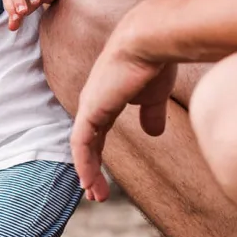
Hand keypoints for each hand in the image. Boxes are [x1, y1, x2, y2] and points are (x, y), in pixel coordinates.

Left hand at [70, 14, 176, 201]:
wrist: (150, 40)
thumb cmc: (155, 61)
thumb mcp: (154, 96)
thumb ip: (151, 114)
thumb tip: (153, 133)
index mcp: (107, 98)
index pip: (98, 131)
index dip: (99, 155)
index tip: (103, 177)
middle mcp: (93, 102)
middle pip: (87, 142)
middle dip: (91, 169)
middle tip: (95, 193)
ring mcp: (90, 105)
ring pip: (83, 146)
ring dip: (88, 172)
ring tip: (95, 196)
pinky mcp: (91, 109)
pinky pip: (81, 143)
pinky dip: (84, 164)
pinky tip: (88, 182)